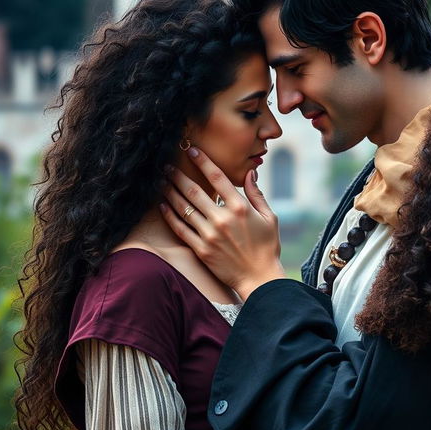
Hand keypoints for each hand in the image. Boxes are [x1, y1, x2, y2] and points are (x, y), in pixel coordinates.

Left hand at [161, 148, 284, 299]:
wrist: (259, 279)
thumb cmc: (268, 247)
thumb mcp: (269, 218)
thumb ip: (257, 194)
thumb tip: (251, 173)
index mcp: (240, 207)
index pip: (217, 177)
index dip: (203, 161)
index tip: (192, 150)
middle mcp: (222, 219)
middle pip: (194, 191)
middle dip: (178, 175)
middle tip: (167, 166)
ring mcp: (210, 235)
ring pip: (184, 208)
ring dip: (170, 192)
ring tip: (161, 182)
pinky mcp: (201, 250)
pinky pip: (181, 229)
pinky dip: (170, 216)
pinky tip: (162, 205)